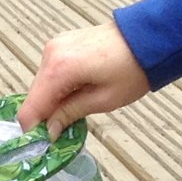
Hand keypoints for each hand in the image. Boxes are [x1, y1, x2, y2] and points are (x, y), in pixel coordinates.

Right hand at [17, 20, 151, 137]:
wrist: (150, 37)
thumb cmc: (133, 70)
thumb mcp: (104, 100)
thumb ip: (70, 114)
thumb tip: (49, 131)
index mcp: (59, 68)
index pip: (31, 107)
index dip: (34, 128)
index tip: (44, 143)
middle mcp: (50, 53)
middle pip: (35, 95)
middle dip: (46, 114)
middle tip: (64, 129)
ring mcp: (55, 45)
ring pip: (43, 84)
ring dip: (53, 99)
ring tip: (78, 106)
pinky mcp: (62, 43)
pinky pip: (51, 71)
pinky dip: (59, 85)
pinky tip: (78, 90)